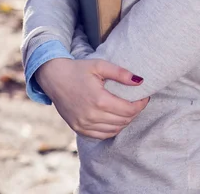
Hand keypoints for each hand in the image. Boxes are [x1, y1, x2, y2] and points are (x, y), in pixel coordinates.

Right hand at [35, 58, 149, 139]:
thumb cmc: (78, 69)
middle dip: (135, 112)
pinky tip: (116, 119)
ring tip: (128, 109)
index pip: (128, 110)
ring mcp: (84, 125)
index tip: (145, 97)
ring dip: (125, 121)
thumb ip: (120, 73)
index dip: (140, 105)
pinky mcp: (79, 129)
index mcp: (99, 100)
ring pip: (114, 130)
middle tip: (138, 102)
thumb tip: (140, 81)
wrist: (54, 78)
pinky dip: (113, 129)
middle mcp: (91, 115)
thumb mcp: (100, 65)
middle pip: (123, 121)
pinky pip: (102, 135)